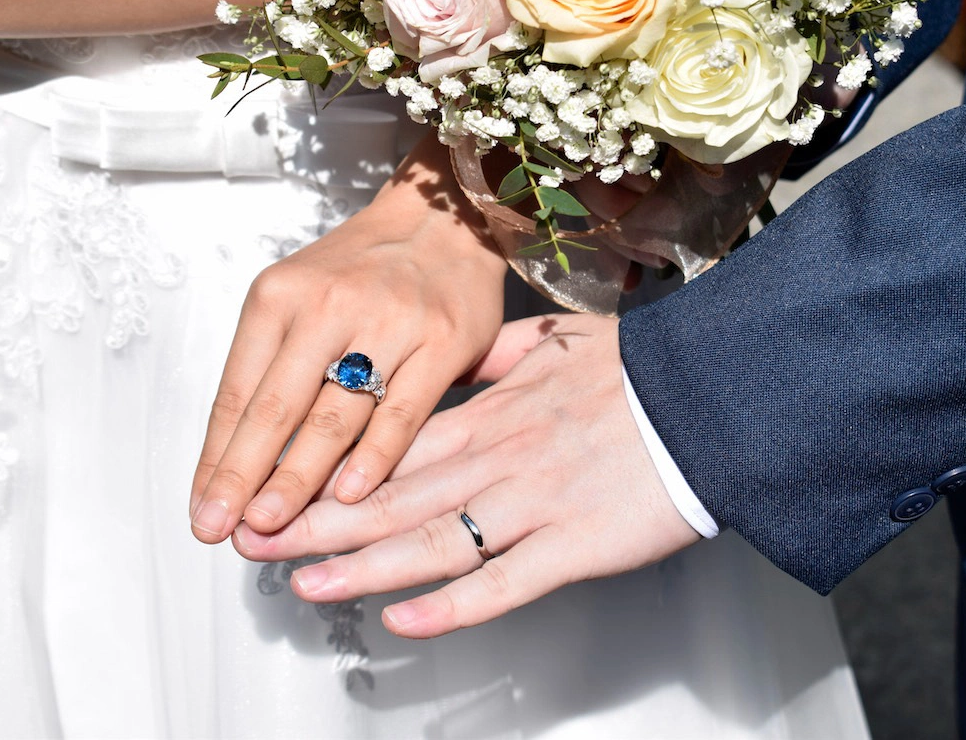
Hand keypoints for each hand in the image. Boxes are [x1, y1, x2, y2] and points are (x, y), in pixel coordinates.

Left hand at [190, 132, 507, 543]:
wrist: (443, 220)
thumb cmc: (363, 270)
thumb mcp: (301, 296)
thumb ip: (274, 365)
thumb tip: (234, 457)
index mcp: (279, 295)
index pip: (236, 391)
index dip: (216, 458)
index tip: (203, 509)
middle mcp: (328, 305)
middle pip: (276, 407)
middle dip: (243, 476)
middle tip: (220, 530)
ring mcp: (389, 323)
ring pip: (334, 415)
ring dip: (298, 478)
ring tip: (271, 524)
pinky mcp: (442, 342)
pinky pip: (402, 412)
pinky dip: (373, 458)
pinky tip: (348, 496)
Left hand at [231, 313, 700, 637]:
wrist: (710, 394)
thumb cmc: (640, 371)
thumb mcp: (559, 343)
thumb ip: (501, 355)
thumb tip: (463, 361)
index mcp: (491, 413)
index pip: (391, 447)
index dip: (328, 472)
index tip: (280, 485)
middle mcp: (498, 458)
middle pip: (391, 496)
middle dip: (316, 523)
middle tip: (255, 541)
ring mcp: (533, 503)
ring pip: (432, 541)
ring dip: (362, 566)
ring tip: (303, 583)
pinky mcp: (576, 545)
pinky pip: (506, 581)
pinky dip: (454, 605)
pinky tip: (406, 622)